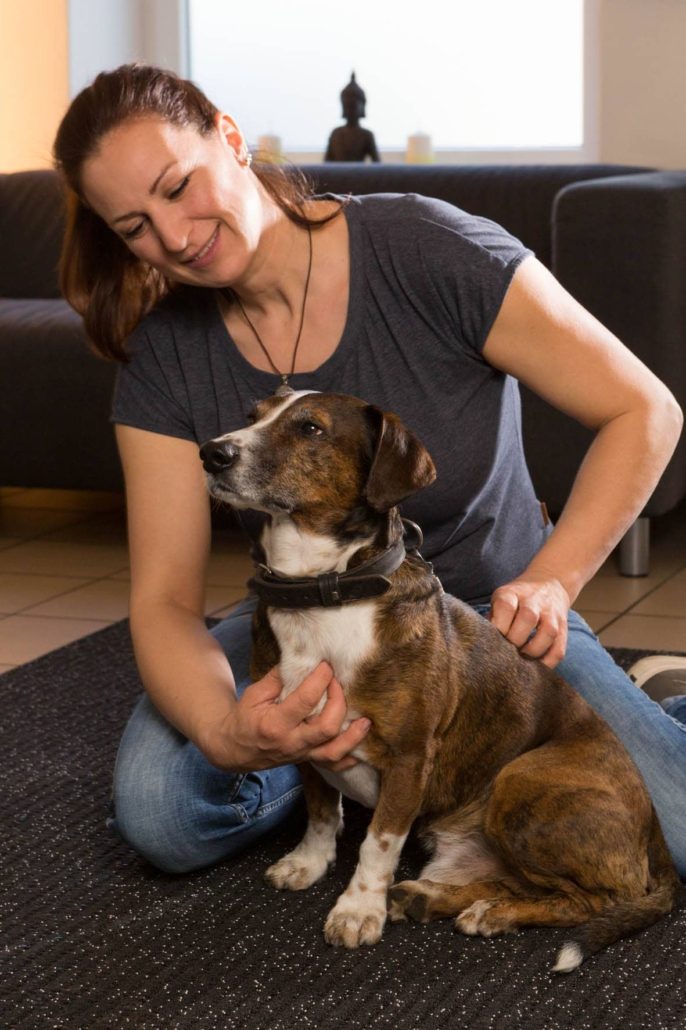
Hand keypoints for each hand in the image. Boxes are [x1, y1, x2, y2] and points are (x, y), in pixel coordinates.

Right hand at [207, 662, 370, 771]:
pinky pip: (333, 765)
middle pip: (326, 727)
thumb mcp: (255, 694)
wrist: (235, 749)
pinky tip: (360, 743)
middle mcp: (291, 743)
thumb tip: (304, 660)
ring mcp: (301, 755)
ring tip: (365, 720)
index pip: (305, 700)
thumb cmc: (245, 717)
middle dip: (338, 701)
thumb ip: (279, 678)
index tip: (326, 665)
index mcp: (275, 724)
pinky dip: (350, 757)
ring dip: (353, 736)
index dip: (320, 679)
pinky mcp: (307, 760)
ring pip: (334, 752)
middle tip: (338, 683)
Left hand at [488, 574, 570, 668]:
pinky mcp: (563, 627)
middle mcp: (534, 600)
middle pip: (528, 617)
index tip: (494, 638)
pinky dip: (548, 662)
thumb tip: (483, 643)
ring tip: (521, 658)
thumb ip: (492, 618)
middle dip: (515, 640)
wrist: (548, 582)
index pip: (505, 605)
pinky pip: (559, 648)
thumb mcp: (500, 599)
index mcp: (513, 592)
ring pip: (548, 632)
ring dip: (533, 651)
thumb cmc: (515, 599)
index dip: (499, 625)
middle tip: (507, 651)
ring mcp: (551, 613)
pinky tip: (536, 667)